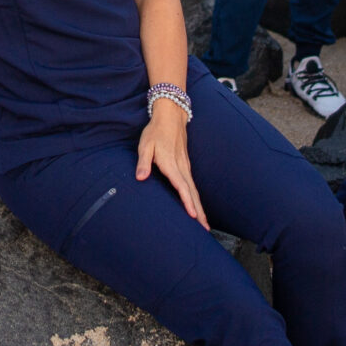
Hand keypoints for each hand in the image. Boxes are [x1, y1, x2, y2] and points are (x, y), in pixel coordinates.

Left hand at [136, 108, 206, 226]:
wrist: (171, 116)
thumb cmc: (155, 131)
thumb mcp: (145, 145)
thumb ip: (143, 162)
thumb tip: (140, 177)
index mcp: (171, 164)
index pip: (181, 186)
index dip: (187, 202)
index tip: (193, 216)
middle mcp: (181, 167)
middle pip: (192, 192)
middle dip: (199, 211)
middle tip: (205, 229)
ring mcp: (185, 166)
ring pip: (194, 190)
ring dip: (200, 207)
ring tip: (204, 224)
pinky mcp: (186, 165)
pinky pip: (192, 185)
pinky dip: (196, 198)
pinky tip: (197, 207)